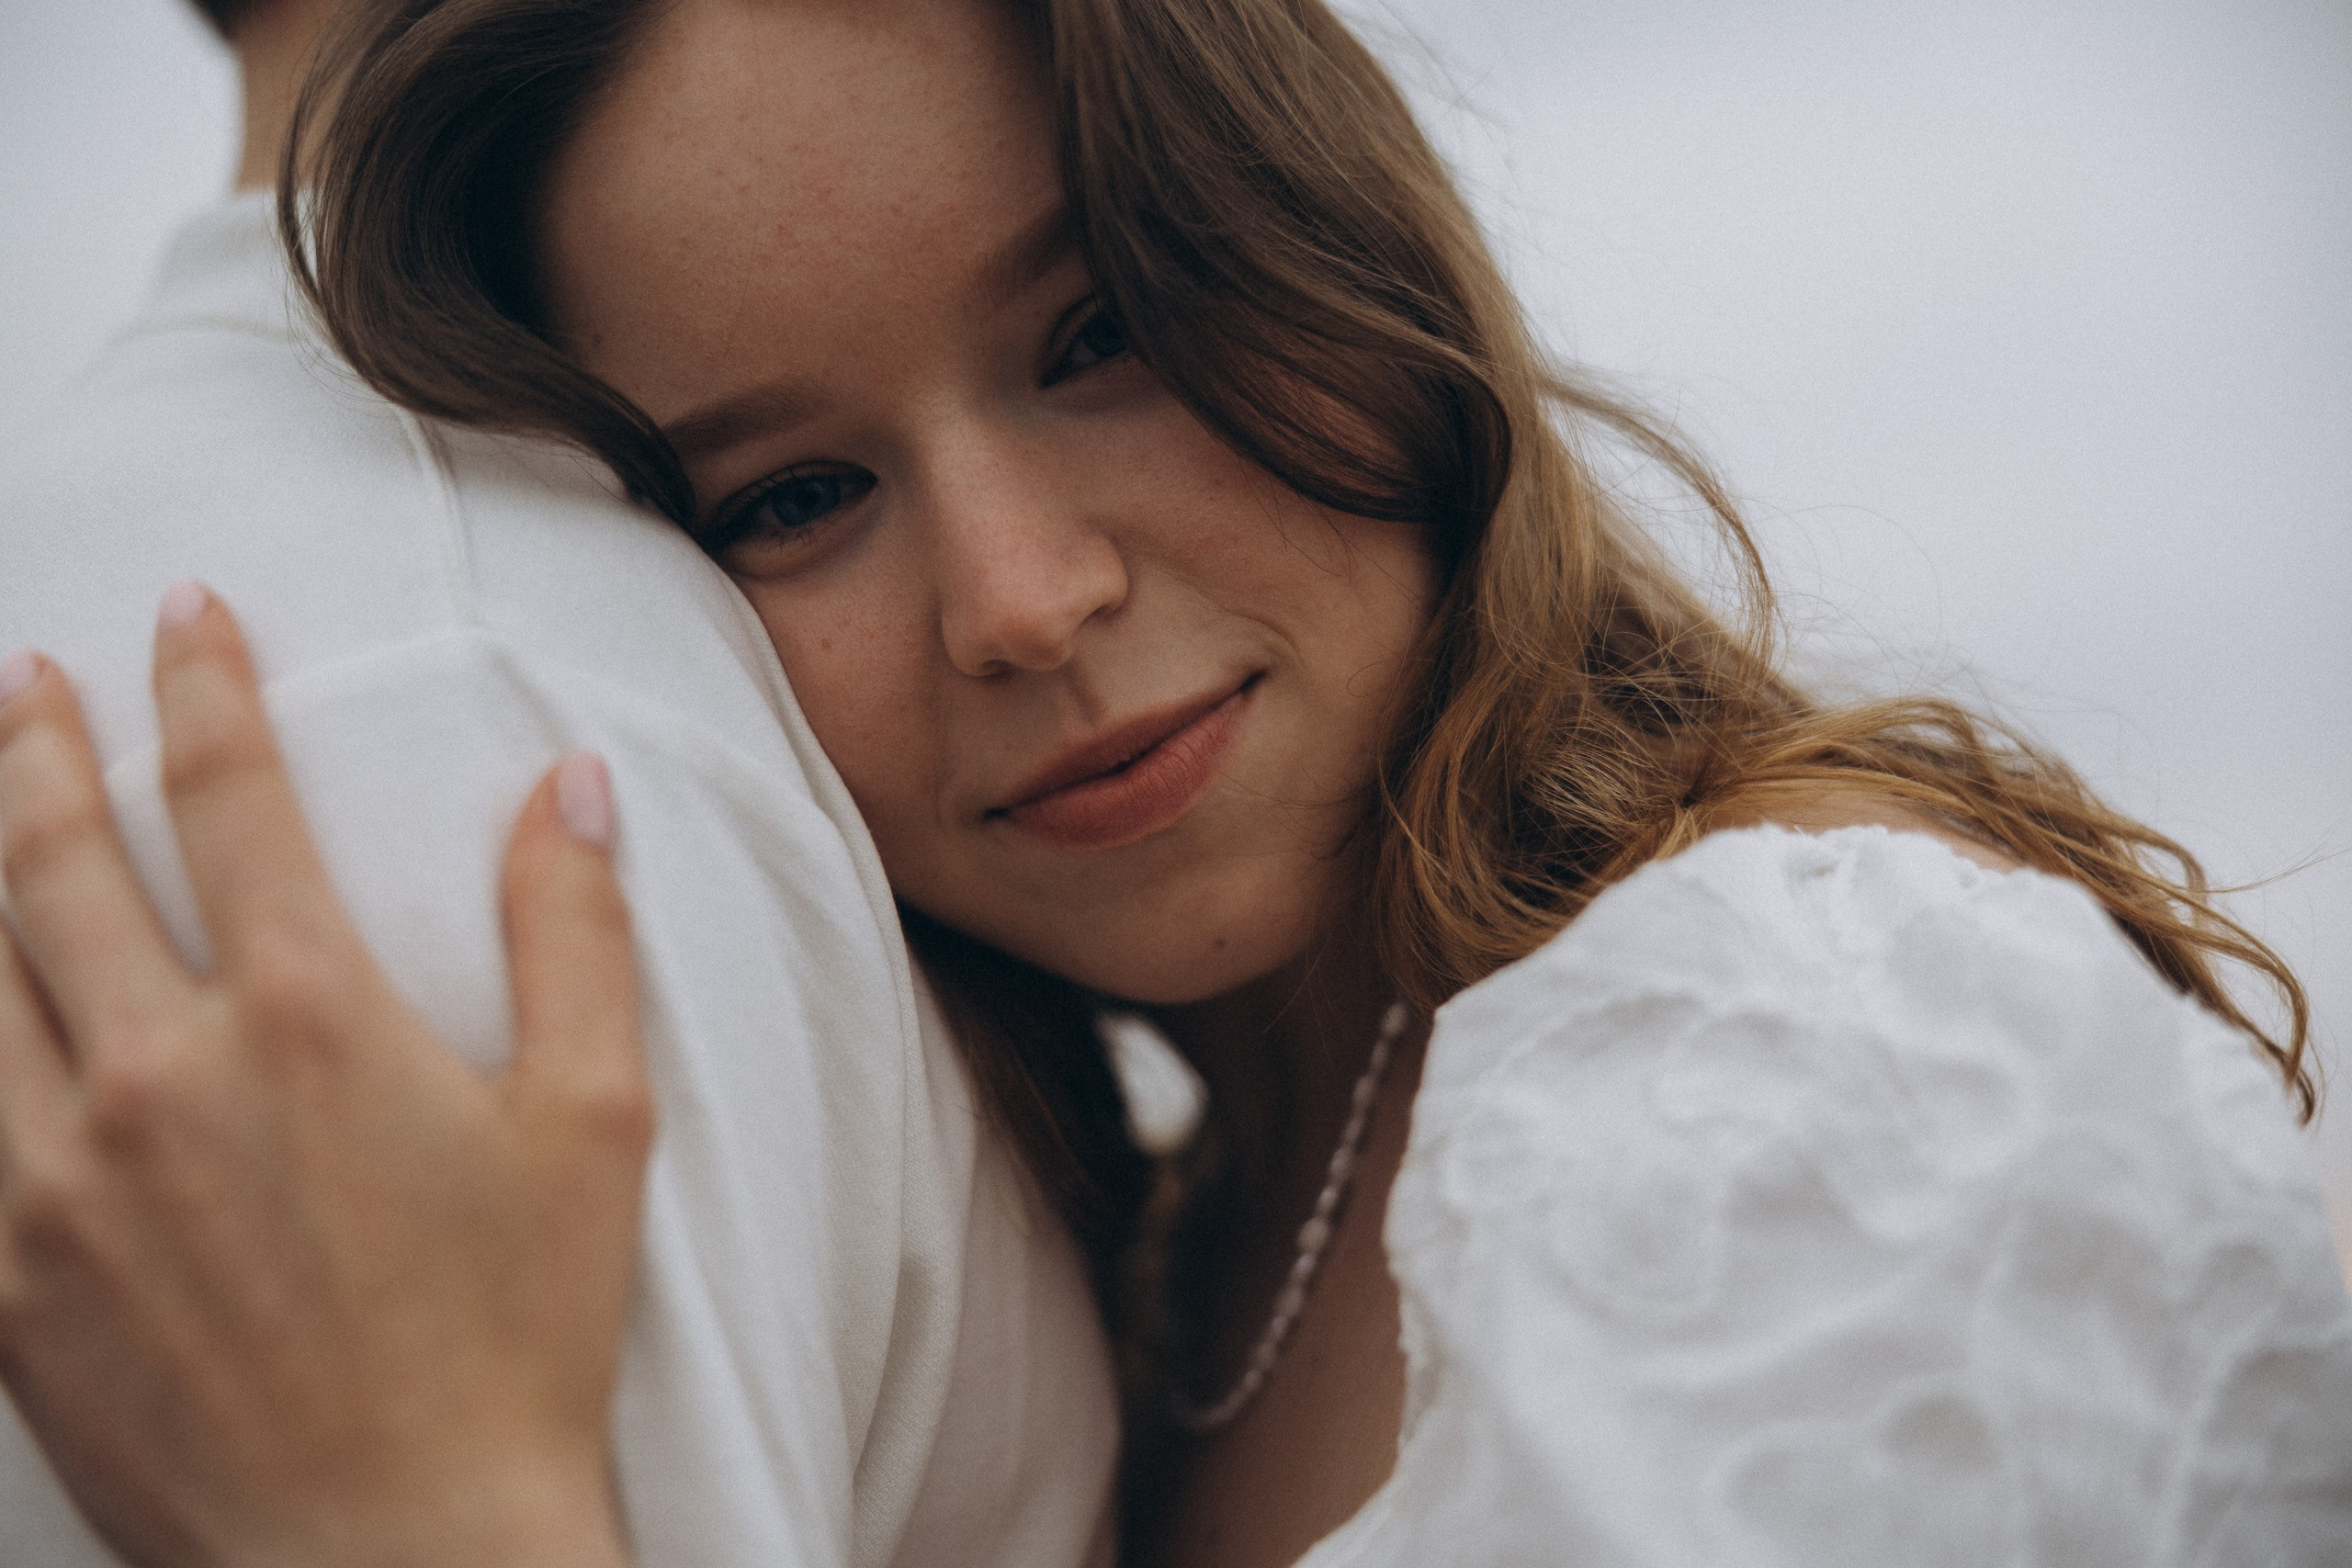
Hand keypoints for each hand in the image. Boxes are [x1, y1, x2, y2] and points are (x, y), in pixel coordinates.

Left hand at [0, 587, 646, 1567]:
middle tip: (27, 681)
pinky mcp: (2, 1281)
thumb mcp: (596, 1122)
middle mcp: (158, 1077)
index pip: (231, 794)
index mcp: (310, 1019)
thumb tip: (568, 785)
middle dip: (36, 744)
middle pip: (54, 858)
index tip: (185, 612)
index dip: (203, 682)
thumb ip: (575, 932)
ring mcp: (54, 1182)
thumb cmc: (515, 1339)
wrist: (401, 1550)